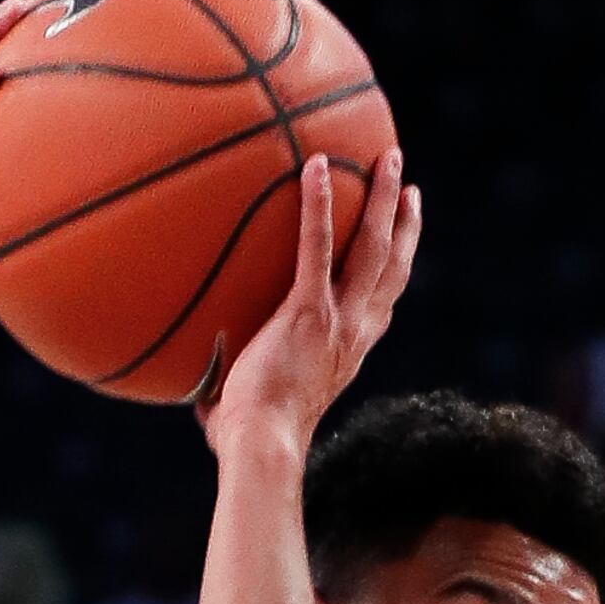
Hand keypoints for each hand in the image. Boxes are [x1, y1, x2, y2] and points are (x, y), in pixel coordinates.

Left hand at [198, 147, 422, 456]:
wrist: (262, 446)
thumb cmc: (248, 441)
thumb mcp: (245, 410)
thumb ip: (228, 388)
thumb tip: (195, 387)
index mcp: (348, 353)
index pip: (381, 306)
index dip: (394, 271)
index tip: (399, 244)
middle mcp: (355, 332)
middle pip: (393, 267)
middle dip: (405, 224)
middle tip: (409, 187)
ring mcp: (338, 319)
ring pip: (375, 248)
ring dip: (385, 199)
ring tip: (390, 157)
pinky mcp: (308, 311)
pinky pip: (316, 246)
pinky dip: (318, 203)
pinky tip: (314, 164)